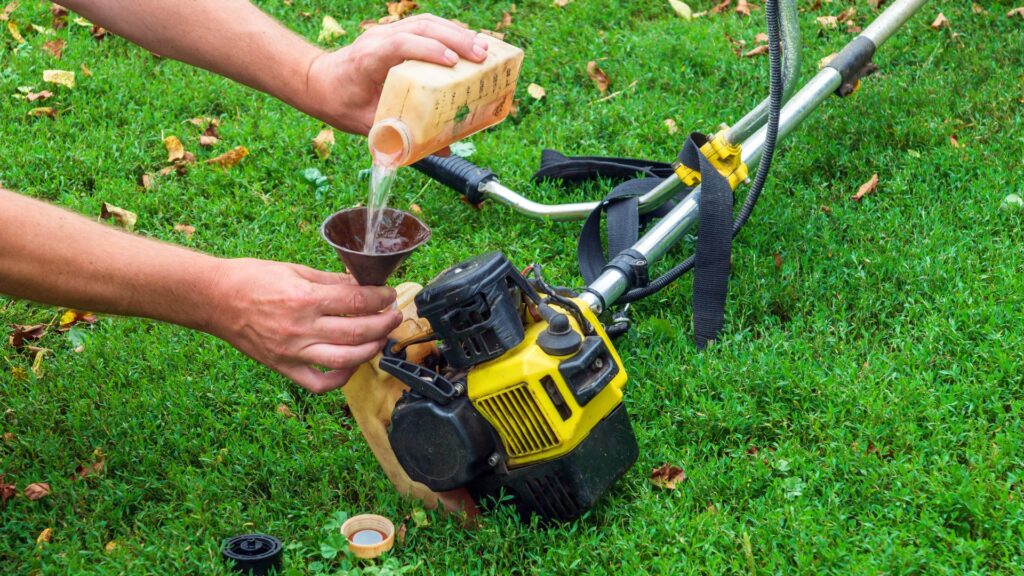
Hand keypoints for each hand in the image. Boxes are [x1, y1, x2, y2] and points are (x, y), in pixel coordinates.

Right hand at [207, 258, 402, 392]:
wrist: (214, 299)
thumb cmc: (251, 279)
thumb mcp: (295, 270)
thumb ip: (331, 281)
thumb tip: (361, 285)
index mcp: (304, 298)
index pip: (356, 302)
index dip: (380, 298)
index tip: (389, 295)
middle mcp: (300, 328)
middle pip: (357, 332)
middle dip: (384, 324)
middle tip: (394, 315)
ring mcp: (292, 351)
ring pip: (344, 360)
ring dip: (371, 350)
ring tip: (381, 339)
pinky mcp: (283, 367)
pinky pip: (319, 383)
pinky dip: (341, 378)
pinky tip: (352, 364)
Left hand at [304, 14, 488, 134]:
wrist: (320, 82)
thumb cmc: (341, 103)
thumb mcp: (368, 124)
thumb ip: (403, 136)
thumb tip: (443, 150)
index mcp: (368, 58)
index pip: (399, 45)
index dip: (427, 50)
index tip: (452, 61)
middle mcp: (378, 38)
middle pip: (421, 27)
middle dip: (455, 39)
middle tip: (481, 57)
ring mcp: (387, 31)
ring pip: (427, 22)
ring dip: (457, 33)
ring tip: (482, 50)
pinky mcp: (396, 33)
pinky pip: (426, 25)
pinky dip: (450, 32)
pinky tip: (468, 44)